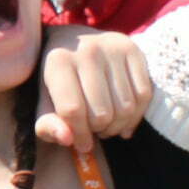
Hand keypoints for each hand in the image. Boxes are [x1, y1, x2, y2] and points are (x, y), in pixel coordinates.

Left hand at [35, 27, 152, 149]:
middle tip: (94, 129)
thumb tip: (67, 139)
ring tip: (106, 124)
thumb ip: (47, 125)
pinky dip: (136, 115)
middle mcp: (87, 50)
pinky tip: (123, 118)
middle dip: (99, 130)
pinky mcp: (133, 49)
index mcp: (58, 61)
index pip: (73, 110)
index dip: (79, 135)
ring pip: (126, 107)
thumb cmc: (56, 81)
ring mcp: (112, 48)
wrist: (71, 43)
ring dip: (117, 126)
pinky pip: (144, 95)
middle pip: (102, 113)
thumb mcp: (44, 103)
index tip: (81, 144)